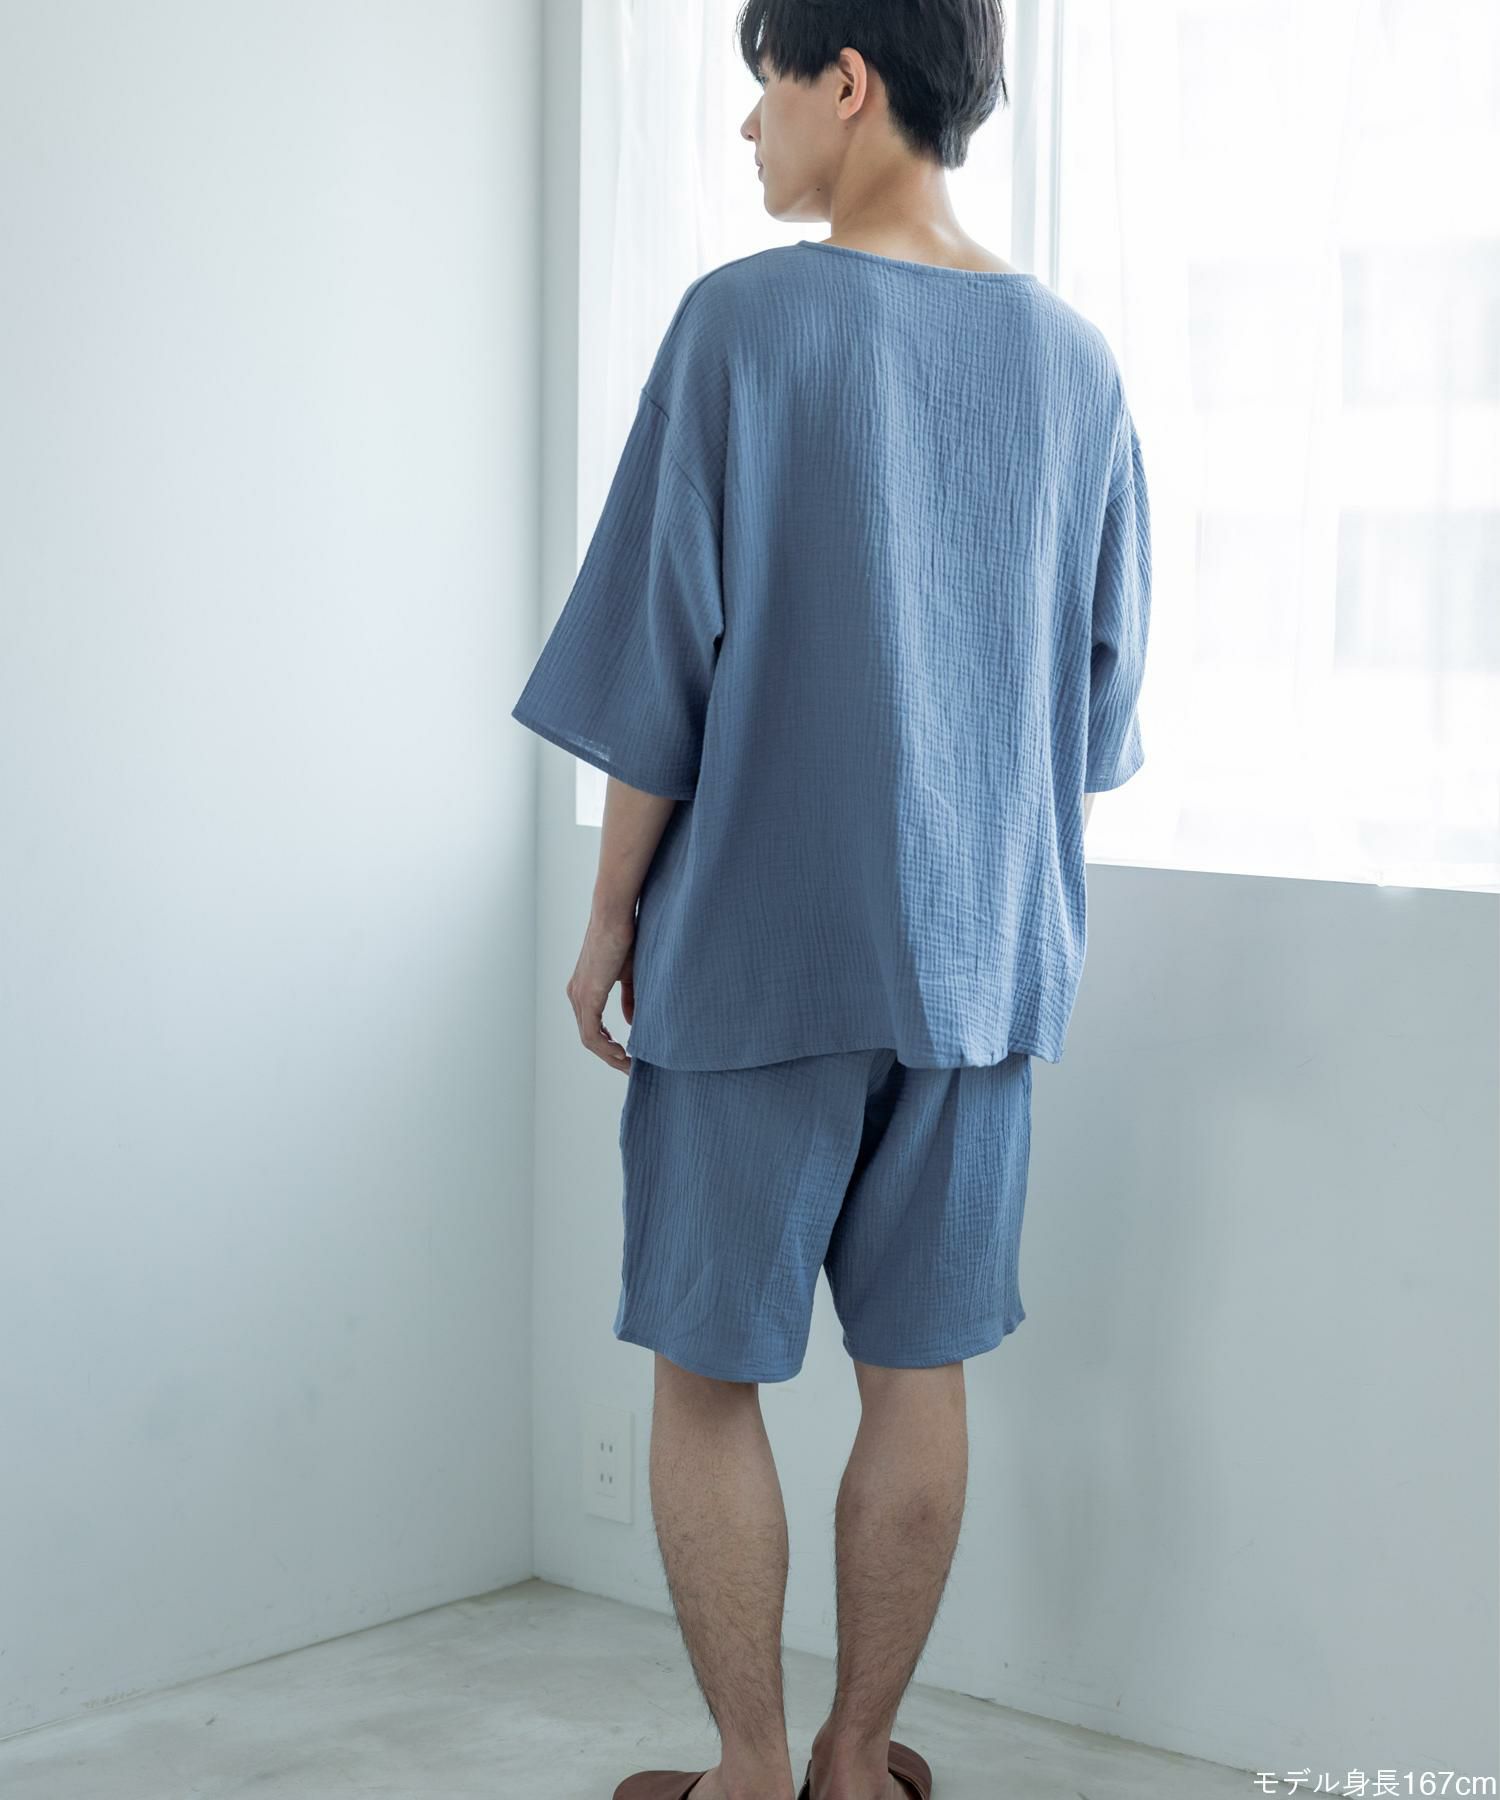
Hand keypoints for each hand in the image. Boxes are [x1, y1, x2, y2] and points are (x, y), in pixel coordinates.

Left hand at [567, 907, 635, 1071]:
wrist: (616, 916)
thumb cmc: (625, 938)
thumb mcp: (630, 975)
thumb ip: (630, 999)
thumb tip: (632, 1022)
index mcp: (584, 988)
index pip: (592, 1026)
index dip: (609, 1044)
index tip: (628, 1054)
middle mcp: (576, 995)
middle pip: (589, 1037)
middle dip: (610, 1055)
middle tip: (630, 1066)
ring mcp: (579, 996)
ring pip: (589, 1040)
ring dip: (609, 1056)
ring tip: (629, 1064)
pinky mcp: (587, 996)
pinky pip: (592, 1033)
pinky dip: (607, 1048)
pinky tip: (623, 1053)